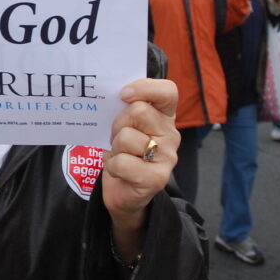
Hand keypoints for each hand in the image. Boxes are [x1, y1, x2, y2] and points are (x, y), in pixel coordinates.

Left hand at [102, 78, 178, 264]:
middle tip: (117, 136)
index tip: (123, 94)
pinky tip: (118, 169)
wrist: (124, 191)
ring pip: (127, 137)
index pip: (168, 91)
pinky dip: (112, 165)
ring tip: (119, 154)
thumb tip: (108, 94)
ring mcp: (167, 157)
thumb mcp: (125, 124)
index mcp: (165, 115)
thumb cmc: (124, 151)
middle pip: (138, 111)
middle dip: (118, 123)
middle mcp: (171, 134)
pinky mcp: (157, 179)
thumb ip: (125, 108)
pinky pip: (122, 162)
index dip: (145, 87)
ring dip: (114, 147)